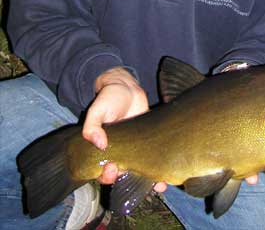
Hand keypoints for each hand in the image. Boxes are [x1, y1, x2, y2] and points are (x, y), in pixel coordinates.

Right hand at [82, 67, 166, 191]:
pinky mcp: (149, 142)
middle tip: (135, 174)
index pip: (103, 172)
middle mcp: (119, 153)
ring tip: (158, 184)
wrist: (126, 86)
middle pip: (123, 175)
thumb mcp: (96, 110)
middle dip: (129, 179)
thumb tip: (99, 143)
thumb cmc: (108, 98)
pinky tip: (166, 175)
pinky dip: (159, 168)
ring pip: (140, 170)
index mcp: (104, 150)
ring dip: (148, 180)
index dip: (107, 175)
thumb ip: (92, 126)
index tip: (112, 168)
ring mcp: (135, 149)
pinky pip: (153, 158)